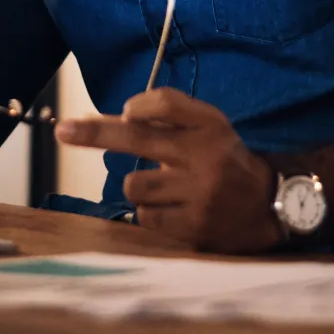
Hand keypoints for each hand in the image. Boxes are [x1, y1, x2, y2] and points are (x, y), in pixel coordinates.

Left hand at [55, 88, 283, 253]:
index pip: (165, 105)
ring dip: (139, 187)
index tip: (114, 113)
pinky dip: (150, 213)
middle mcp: (204, 157)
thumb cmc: (225, 158)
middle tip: (63, 131)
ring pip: (135, 185)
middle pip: (138, 139)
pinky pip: (146, 218)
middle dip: (96, 133)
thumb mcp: (209, 124)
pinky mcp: (194, 228)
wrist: (269, 206)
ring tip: (164, 188)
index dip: (138, 105)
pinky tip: (172, 209)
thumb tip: (124, 113)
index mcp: (208, 127)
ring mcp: (198, 195)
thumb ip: (170, 110)